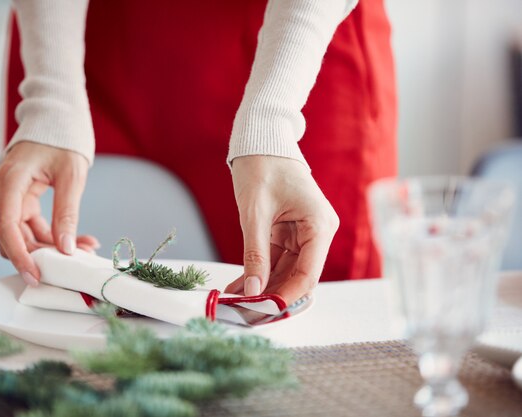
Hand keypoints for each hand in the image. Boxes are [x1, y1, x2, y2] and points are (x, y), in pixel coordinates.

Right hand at [0, 142, 98, 285]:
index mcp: (11, 180)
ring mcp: (9, 196)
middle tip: (71, 264)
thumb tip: (67, 248)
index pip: (5, 226)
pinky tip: (78, 241)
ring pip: (23, 235)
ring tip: (84, 249)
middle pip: (12, 236)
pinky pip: (31, 226)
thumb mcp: (71, 177)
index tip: (35, 274)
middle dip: (41, 254)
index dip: (19, 254)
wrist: (57, 123)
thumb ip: (67, 213)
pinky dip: (51, 236)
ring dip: (50, 247)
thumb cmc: (62, 142)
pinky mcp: (19, 201)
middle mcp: (3, 191)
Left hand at [225, 155, 338, 303]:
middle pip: (298, 276)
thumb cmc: (263, 167)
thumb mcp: (255, 213)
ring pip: (285, 272)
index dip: (286, 296)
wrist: (261, 142)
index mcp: (320, 225)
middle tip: (244, 310)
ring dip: (262, 286)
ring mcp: (303, 234)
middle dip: (271, 294)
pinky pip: (274, 260)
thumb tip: (253, 289)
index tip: (262, 311)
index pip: (308, 274)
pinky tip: (238, 285)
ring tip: (235, 300)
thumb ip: (255, 253)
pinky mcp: (288, 234)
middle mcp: (317, 232)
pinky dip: (258, 272)